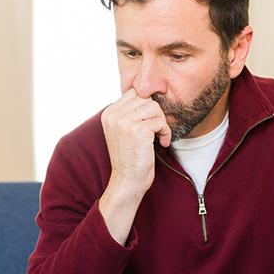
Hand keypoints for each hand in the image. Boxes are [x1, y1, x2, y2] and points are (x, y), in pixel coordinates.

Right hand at [98, 90, 171, 244]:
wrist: (128, 181)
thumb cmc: (130, 157)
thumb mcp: (124, 131)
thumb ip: (130, 112)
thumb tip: (150, 93)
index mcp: (108, 113)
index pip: (134, 92)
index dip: (147, 106)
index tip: (149, 123)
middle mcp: (113, 115)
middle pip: (145, 98)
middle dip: (156, 113)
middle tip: (157, 130)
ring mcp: (123, 121)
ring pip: (154, 107)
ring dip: (162, 122)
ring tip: (159, 137)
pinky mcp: (137, 130)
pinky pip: (160, 121)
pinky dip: (165, 132)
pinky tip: (162, 143)